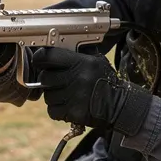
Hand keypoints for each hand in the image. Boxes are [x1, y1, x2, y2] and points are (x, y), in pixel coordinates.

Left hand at [30, 47, 151, 135]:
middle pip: (44, 78)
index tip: (41, 61)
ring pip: (48, 96)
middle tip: (58, 82)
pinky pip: (53, 111)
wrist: (120, 105)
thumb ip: (77, 54)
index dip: (40, 58)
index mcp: (82, 63)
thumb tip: (56, 47)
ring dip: (54, 96)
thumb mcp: (96, 61)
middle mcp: (78, 78)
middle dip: (48, 80)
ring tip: (67, 95)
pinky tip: (69, 106)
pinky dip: (58, 110)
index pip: (48, 56)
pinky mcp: (73, 112)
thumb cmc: (106, 81)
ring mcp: (75, 97)